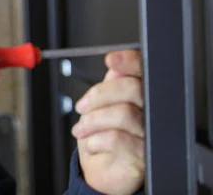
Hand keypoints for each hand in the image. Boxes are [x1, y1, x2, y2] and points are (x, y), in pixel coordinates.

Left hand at [72, 50, 144, 194]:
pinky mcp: (144, 156)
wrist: (101, 171)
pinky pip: (117, 139)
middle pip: (132, 88)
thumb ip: (109, 86)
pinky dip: (96, 140)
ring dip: (93, 121)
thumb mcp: (98, 108)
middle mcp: (150, 112)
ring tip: (82, 129)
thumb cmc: (101, 138)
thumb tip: (114, 67)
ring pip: (123, 113)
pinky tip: (93, 144)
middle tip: (82, 107)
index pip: (142, 71)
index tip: (111, 60)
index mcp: (140, 95)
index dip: (129, 61)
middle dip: (99, 95)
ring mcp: (150, 134)